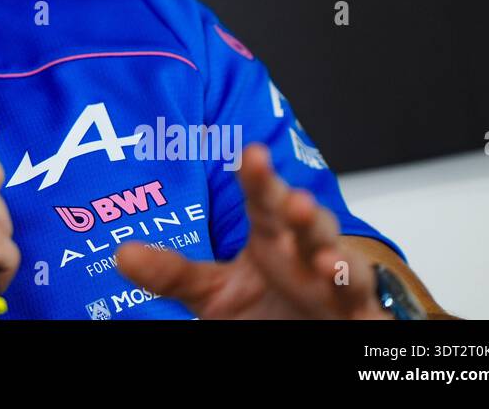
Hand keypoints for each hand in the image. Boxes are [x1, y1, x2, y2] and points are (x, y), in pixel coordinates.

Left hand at [115, 143, 389, 318]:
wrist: (312, 335)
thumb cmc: (268, 305)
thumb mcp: (213, 292)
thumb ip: (173, 273)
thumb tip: (122, 255)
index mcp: (272, 239)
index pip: (265, 202)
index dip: (259, 178)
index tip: (251, 154)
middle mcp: (308, 255)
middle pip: (308, 226)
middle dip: (302, 212)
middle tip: (290, 201)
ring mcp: (338, 288)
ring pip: (345, 266)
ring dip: (336, 257)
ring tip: (322, 257)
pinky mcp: (359, 319)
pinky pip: (366, 309)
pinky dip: (362, 301)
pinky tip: (351, 294)